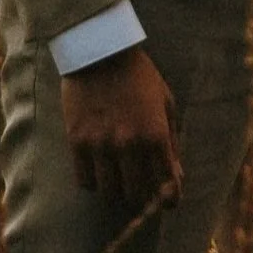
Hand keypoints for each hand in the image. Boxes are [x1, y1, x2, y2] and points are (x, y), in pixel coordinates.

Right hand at [60, 44, 180, 212]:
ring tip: (119, 178)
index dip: (169, 200)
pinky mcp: (77, 142)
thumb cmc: (139, 75)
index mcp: (155, 134)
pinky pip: (85, 181)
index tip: (167, 201)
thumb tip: (176, 175)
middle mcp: (128, 144)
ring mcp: (101, 145)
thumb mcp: (166, 102)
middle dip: (142, 196)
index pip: (167, 185)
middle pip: (136, 195)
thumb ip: (171, 141)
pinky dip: (93, 182)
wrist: (101, 51)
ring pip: (109, 192)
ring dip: (116, 189)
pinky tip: (99, 170)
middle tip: (141, 188)